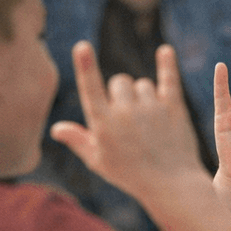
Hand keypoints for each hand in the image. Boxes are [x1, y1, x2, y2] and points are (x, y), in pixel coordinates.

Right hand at [50, 41, 203, 198]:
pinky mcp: (174, 108)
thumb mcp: (100, 161)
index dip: (86, 66)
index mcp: (103, 123)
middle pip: (120, 81)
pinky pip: (169, 79)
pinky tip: (165, 51)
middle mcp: (126, 112)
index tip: (82, 45)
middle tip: (128, 116)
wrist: (171, 185)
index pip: (91, 88)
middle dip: (120, 92)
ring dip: (142, 95)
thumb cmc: (130, 175)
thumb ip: (79, 140)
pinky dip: (167, 64)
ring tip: (148, 121)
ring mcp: (151, 108)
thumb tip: (56, 128)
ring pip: (142, 84)